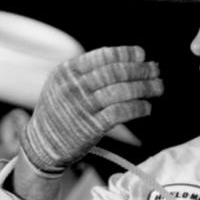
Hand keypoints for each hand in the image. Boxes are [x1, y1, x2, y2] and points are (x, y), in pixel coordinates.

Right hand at [20, 46, 162, 175]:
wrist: (41, 145)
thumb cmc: (56, 113)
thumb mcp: (60, 85)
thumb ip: (83, 72)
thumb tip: (122, 60)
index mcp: (66, 72)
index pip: (101, 56)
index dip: (125, 53)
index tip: (141, 54)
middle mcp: (74, 87)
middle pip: (115, 72)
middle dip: (139, 69)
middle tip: (155, 69)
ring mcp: (82, 107)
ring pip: (121, 91)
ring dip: (144, 88)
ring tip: (158, 87)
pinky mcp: (91, 127)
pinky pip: (120, 113)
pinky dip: (137, 108)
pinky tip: (147, 107)